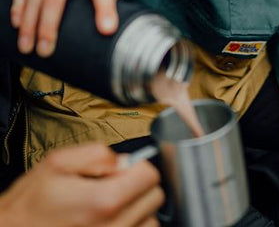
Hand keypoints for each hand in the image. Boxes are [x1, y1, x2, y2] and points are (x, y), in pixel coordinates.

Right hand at [0, 143, 163, 226]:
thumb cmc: (30, 206)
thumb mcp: (57, 163)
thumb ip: (97, 154)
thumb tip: (124, 160)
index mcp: (103, 201)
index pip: (150, 175)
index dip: (138, 167)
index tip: (125, 170)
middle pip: (154, 198)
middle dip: (139, 187)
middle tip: (116, 187)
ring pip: (151, 222)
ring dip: (139, 212)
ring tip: (113, 208)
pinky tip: (112, 222)